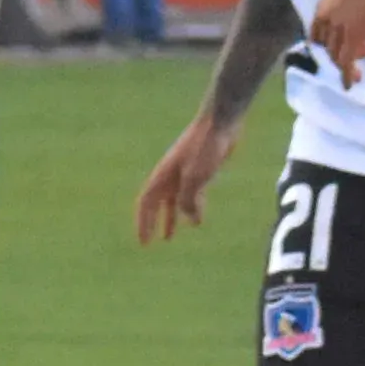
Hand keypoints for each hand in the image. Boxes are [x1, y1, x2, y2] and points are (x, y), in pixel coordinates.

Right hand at [133, 109, 235, 244]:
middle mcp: (170, 175)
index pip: (147, 203)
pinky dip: (191, 209)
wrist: (221, 123)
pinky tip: (197, 219)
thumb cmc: (206, 147)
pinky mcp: (200, 170)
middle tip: (151, 241)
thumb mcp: (196, 177)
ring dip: (171, 218)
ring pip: (174, 201)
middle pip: (156, 203)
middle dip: (152, 223)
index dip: (143, 223)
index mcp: (164, 175)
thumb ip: (189, 199)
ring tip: (170, 237)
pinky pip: (191, 195)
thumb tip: (188, 218)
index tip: (144, 242)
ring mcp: (184, 173)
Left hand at [306, 0, 364, 86]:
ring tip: (361, 72)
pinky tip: (350, 84)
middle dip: (344, 53)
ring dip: (348, 66)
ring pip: (336, 56)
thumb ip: (343, 10)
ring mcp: (337, 28)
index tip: (347, 46)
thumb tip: (350, 20)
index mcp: (322, 8)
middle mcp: (324, 19)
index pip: (318, 35)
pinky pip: (346, 61)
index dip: (330, 44)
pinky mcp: (353, 35)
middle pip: (327, 47)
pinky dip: (346, 75)